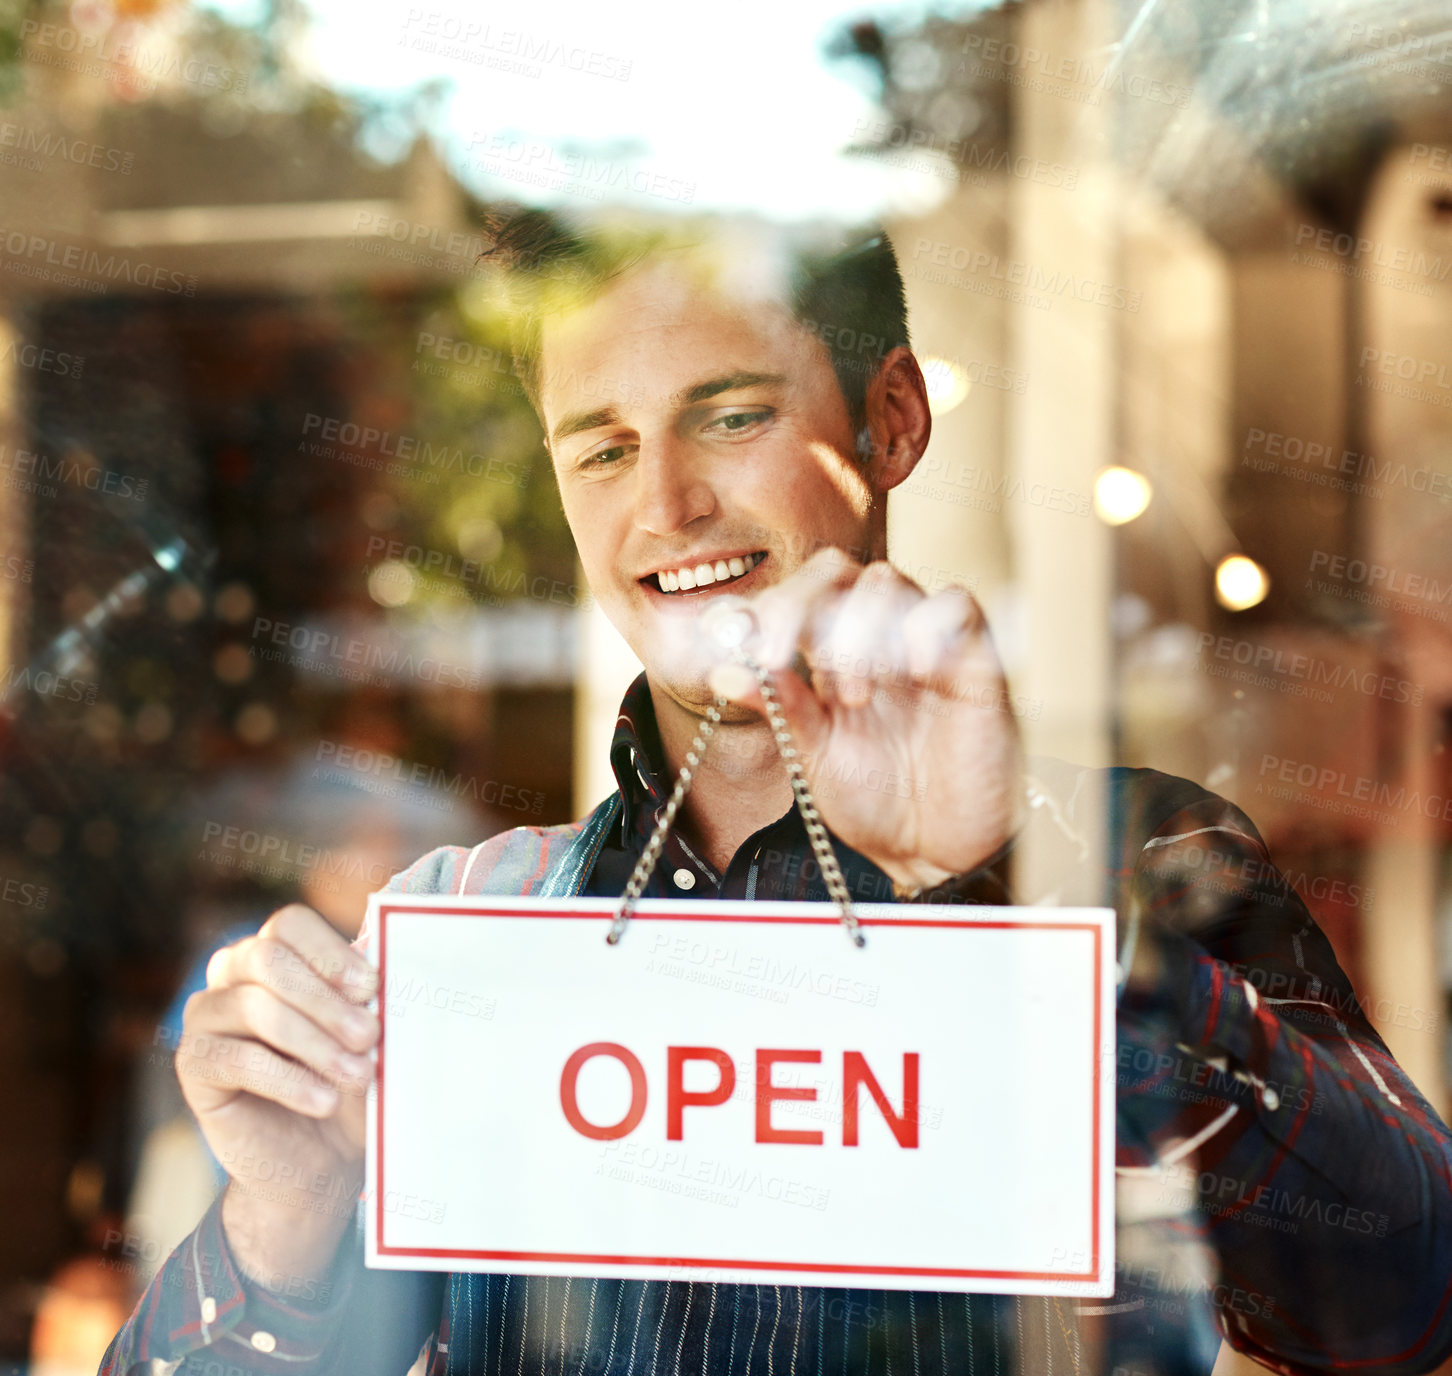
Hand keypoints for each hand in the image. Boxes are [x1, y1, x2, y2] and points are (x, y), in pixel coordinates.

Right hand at [176, 903, 378, 1285]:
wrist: (320, 1159)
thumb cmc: (349, 1082)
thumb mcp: (367, 1036)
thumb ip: (368, 999)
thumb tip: (388, 969)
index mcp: (277, 951)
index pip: (291, 924)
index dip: (330, 952)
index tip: (371, 988)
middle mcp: (233, 974)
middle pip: (269, 958)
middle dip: (325, 999)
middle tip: (368, 1036)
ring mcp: (206, 1016)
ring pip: (254, 1007)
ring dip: (314, 1042)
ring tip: (357, 1075)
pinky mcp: (193, 1064)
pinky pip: (236, 1059)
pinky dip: (288, 1080)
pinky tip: (323, 1100)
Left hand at [710, 548, 1022, 891]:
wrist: (935, 851)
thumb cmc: (878, 800)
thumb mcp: (815, 753)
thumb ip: (779, 706)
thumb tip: (722, 669)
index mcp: (832, 656)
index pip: (797, 595)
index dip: (767, 608)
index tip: (747, 647)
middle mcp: (877, 638)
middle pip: (837, 569)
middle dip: (799, 604)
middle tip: (779, 656)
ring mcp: (926, 643)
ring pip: (887, 580)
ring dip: (855, 631)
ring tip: (854, 698)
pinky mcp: (976, 659)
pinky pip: (957, 605)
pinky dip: (927, 627)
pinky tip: (914, 674)